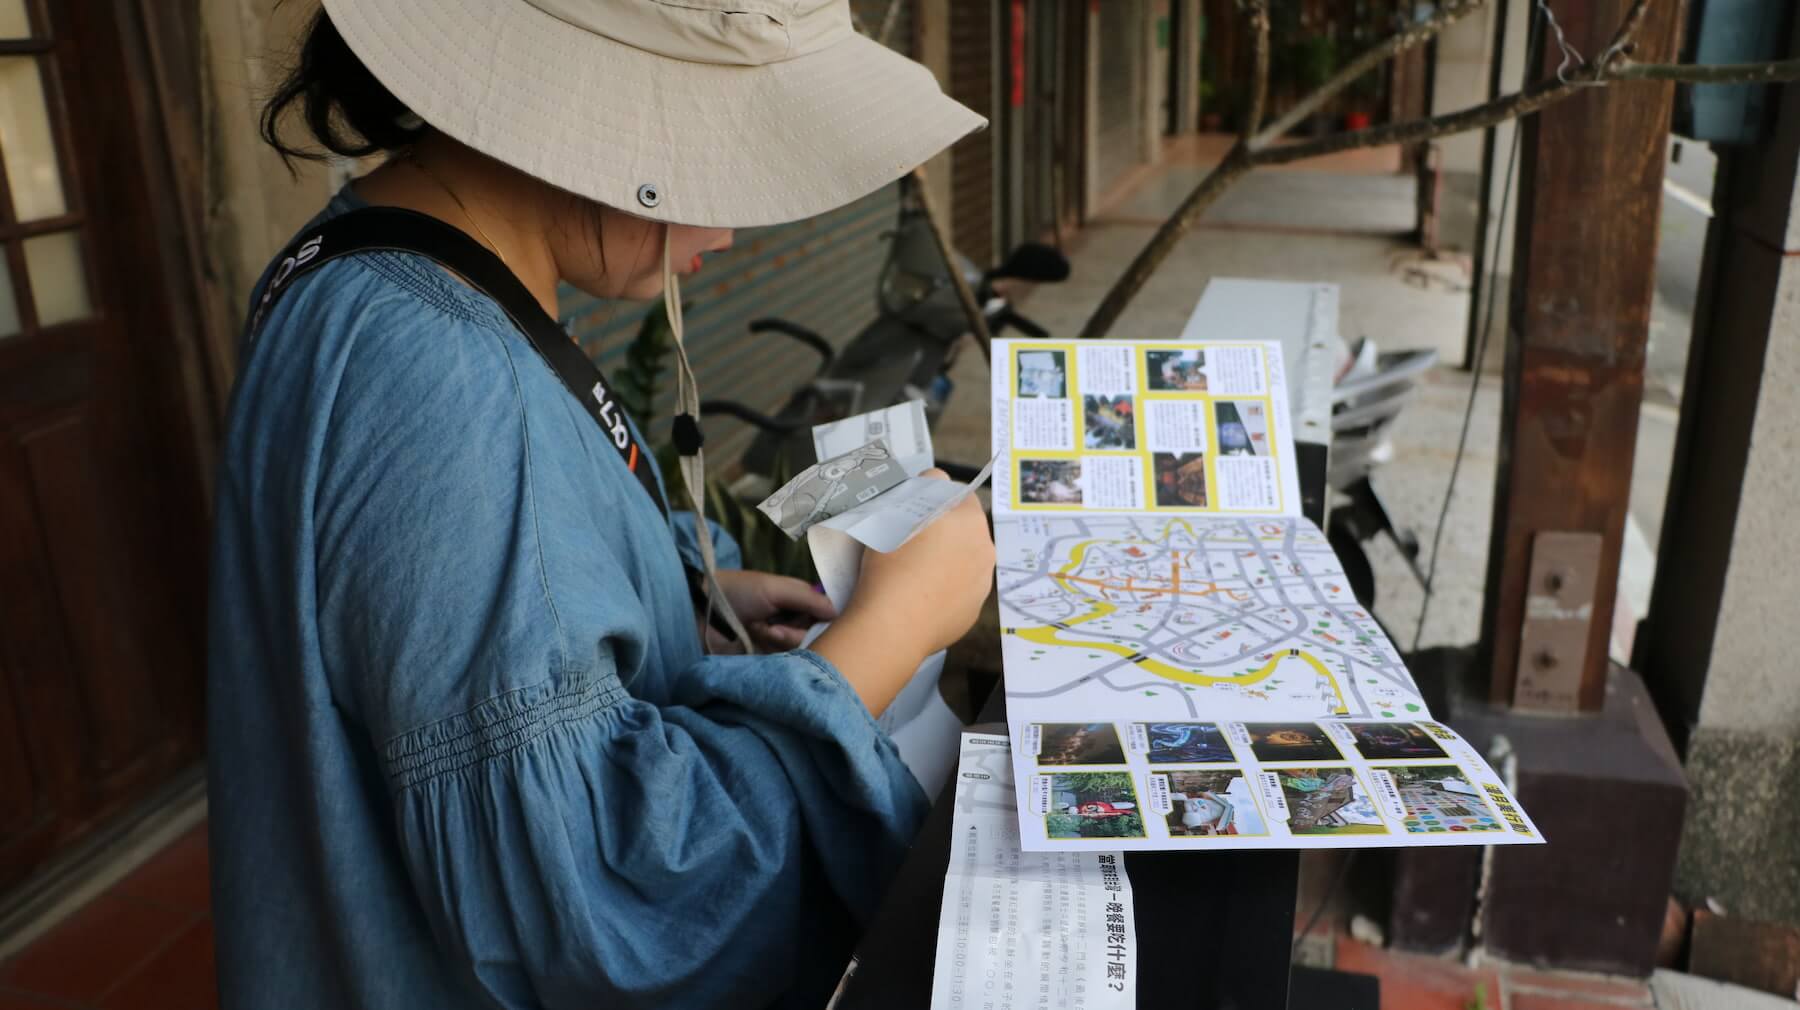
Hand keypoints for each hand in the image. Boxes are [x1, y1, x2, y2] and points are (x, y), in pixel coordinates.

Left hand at [705, 569, 836, 653]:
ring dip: (784, 640)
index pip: (826, 614)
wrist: (700, 613)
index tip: (822, 620)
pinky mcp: (767, 662)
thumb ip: (808, 599)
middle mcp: (792, 623)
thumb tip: (839, 612)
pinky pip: (786, 665)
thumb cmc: (737, 592)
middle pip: (817, 636)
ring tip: (761, 630)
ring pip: (802, 651)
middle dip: (799, 632)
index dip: (827, 619)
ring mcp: (779, 643)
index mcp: (797, 602)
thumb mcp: (775, 588)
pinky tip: (759, 641)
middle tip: (776, 627)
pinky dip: (777, 655)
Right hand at [813, 469, 993, 714]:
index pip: (959, 495)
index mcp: (971, 522)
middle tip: (910, 539)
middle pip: (965, 530)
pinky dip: (943, 590)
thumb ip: (923, 487)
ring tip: (912, 570)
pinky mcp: (970, 613)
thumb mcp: (899, 509)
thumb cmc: (891, 561)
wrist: (893, 624)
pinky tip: (919, 596)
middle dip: (944, 530)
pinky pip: (958, 592)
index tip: (914, 509)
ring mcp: (981, 586)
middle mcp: (985, 551)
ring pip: (964, 562)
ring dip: (946, 560)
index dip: (936, 498)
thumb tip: (936, 479)